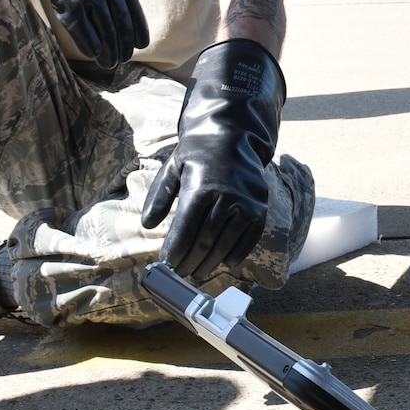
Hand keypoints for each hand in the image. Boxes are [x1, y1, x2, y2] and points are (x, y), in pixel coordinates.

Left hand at [141, 39, 284, 282]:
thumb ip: (159, 197)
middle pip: (205, 240)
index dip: (175, 251)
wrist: (233, 134)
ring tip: (198, 274)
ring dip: (211, 263)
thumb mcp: (173, 168)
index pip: (185, 229)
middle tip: (181, 274)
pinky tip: (224, 263)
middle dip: (190, 261)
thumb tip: (148, 225)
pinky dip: (236, 254)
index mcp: (201, 187)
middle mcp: (226, 196)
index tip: (167, 264)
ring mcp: (247, 203)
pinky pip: (249, 238)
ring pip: (226, 243)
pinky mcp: (261, 207)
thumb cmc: (197, 153)